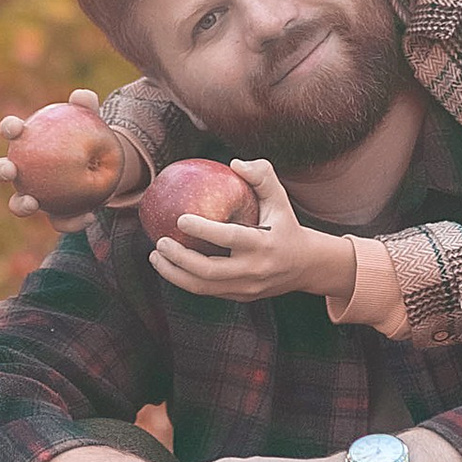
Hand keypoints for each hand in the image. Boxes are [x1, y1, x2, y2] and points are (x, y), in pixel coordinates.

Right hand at [0, 86, 112, 222]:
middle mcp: (22, 171)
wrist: (102, 167)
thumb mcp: (93, 121)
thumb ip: (88, 108)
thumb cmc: (88, 137)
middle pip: (1, 170)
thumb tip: (82, 96)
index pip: (12, 132)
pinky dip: (73, 220)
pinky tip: (89, 216)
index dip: (9, 128)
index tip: (16, 128)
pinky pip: (58, 220)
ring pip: (18, 204)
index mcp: (27, 143)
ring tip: (32, 203)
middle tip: (9, 170)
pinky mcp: (53, 215)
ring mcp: (33, 195)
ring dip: (20, 205)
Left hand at [148, 157, 354, 307]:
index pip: (230, 238)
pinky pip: (207, 292)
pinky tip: (169, 265)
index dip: (203, 229)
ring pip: (203, 288)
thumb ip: (262, 175)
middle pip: (209, 271)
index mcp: (265, 244)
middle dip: (180, 258)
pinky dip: (184, 280)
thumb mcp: (280, 199)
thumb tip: (234, 164)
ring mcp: (247, 288)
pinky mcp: (240, 297)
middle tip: (161, 241)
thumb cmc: (285, 224)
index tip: (180, 218)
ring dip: (174, 274)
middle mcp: (255, 270)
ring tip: (156, 256)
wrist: (305, 266)